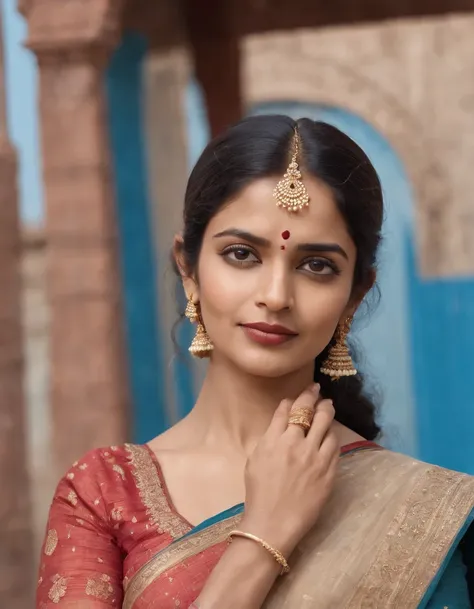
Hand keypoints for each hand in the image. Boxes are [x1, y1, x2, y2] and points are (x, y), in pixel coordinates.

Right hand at [241, 384, 337, 556]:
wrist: (273, 523)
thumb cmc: (258, 493)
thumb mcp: (255, 460)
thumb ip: (269, 438)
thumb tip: (281, 423)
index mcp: (273, 440)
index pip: (286, 410)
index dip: (293, 399)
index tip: (297, 396)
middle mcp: (295, 443)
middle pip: (308, 410)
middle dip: (313, 396)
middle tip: (317, 391)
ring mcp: (314, 457)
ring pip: (325, 424)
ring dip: (327, 411)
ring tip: (328, 406)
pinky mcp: (328, 471)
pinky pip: (334, 446)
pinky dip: (332, 435)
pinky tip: (331, 433)